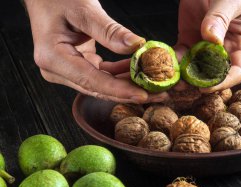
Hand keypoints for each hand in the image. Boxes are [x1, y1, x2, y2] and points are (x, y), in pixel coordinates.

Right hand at [25, 0, 168, 102]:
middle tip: (159, 94)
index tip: (143, 94)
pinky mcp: (76, 67)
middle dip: (130, 92)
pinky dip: (120, 74)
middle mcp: (57, 70)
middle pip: (99, 89)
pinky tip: (139, 71)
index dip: (119, 90)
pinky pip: (102, 75)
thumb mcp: (84, 9)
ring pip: (103, 85)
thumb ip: (110, 31)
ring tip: (156, 85)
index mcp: (52, 58)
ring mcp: (66, 70)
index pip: (91, 81)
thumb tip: (136, 45)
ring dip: (129, 85)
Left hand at [175, 0, 240, 92]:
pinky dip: (173, 61)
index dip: (224, 81)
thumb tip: (211, 39)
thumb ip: (221, 18)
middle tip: (185, 86)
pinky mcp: (189, 39)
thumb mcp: (231, 0)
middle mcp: (226, 50)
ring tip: (172, 81)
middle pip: (215, 74)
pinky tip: (165, 64)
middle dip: (199, 82)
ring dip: (183, 76)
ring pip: (195, 68)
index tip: (208, 85)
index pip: (238, 70)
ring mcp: (206, 47)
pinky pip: (181, 55)